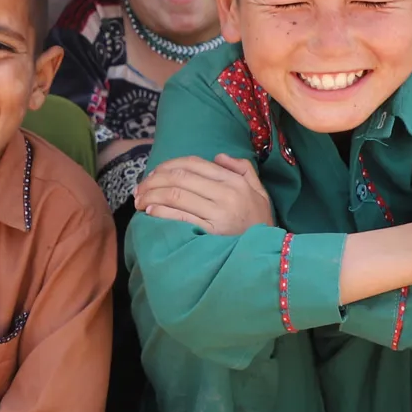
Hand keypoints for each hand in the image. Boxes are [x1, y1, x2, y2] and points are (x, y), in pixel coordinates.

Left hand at [133, 154, 270, 235]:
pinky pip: (179, 217)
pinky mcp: (211, 234)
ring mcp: (218, 214)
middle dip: (153, 180)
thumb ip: (243, 169)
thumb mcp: (259, 191)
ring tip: (139, 200)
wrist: (272, 254)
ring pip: (175, 195)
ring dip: (151, 195)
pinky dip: (161, 212)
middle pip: (180, 178)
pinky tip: (150, 212)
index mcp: (234, 181)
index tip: (154, 173)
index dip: (168, 165)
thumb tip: (218, 156)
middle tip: (140, 188)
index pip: (195, 164)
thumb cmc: (260, 222)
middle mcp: (226, 194)